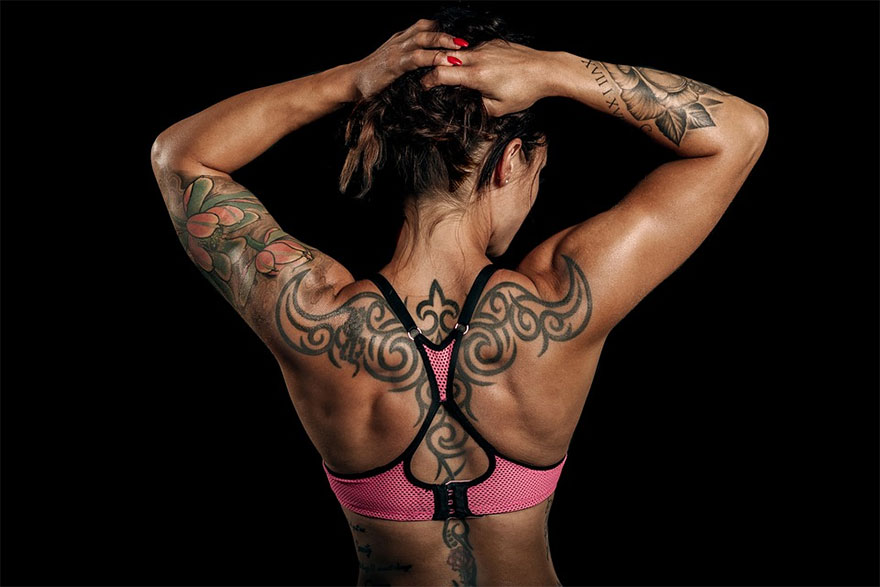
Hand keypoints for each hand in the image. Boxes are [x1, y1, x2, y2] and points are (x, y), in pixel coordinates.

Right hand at [352, 18, 465, 100]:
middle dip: (448, 32)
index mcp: (401, 40)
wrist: (351, 82)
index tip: (459, 33)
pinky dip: (433, 58)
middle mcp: (400, 41)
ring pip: (424, 39)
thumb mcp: (394, 67)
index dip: (442, 28)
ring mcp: (397, 51)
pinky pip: (417, 58)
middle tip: (466, 38)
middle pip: (428, 29)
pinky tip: (447, 62)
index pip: (425, 27)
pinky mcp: (395, 64)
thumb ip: (409, 65)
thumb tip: (429, 72)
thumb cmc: (373, 79)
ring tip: (461, 47)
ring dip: (444, 42)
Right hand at [420, 39, 550, 116]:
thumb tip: (464, 104)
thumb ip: (477, 106)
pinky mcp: (493, 43)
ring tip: (455, 75)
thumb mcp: (499, 108)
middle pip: (445, 58)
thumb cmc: (525, 90)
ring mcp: (485, 48)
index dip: (428, 81)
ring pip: (459, 53)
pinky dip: (468, 58)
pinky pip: (473, 49)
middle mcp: (478, 58)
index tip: (424, 87)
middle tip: (433, 80)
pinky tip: (475, 68)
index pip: (441, 74)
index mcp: (477, 75)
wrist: (545, 70)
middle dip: (436, 68)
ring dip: (453, 62)